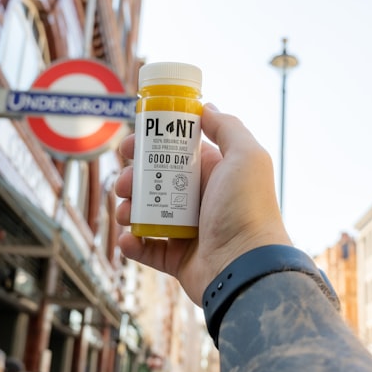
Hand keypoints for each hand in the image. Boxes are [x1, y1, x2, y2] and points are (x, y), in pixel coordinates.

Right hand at [115, 104, 291, 305]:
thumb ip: (227, 127)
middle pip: (155, 181)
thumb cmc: (247, 208)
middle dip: (133, 178)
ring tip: (125, 211)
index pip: (175, 153)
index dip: (151, 145)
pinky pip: (148, 249)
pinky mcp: (178, 259)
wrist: (246, 265)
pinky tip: (128, 239)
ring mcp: (188, 230)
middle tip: (123, 181)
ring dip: (128, 209)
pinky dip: (132, 243)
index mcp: (214, 174)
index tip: (131, 144)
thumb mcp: (246, 155)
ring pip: (147, 213)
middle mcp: (200, 200)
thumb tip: (205, 106)